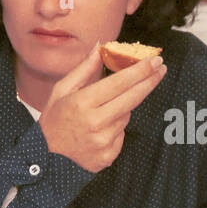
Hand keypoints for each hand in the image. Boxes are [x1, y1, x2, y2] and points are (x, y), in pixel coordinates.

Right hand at [38, 43, 165, 172]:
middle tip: (161, 69)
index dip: (140, 71)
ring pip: (127, 115)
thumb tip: (100, 47)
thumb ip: (84, 69)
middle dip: (149, 81)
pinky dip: (116, 127)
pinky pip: (121, 134)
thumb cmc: (53, 121)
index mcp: (82, 103)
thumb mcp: (61, 91)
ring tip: (103, 110)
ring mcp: (103, 141)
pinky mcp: (109, 156)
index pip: (119, 83)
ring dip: (123, 107)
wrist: (45, 160)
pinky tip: (100, 129)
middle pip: (133, 98)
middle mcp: (95, 122)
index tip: (154, 61)